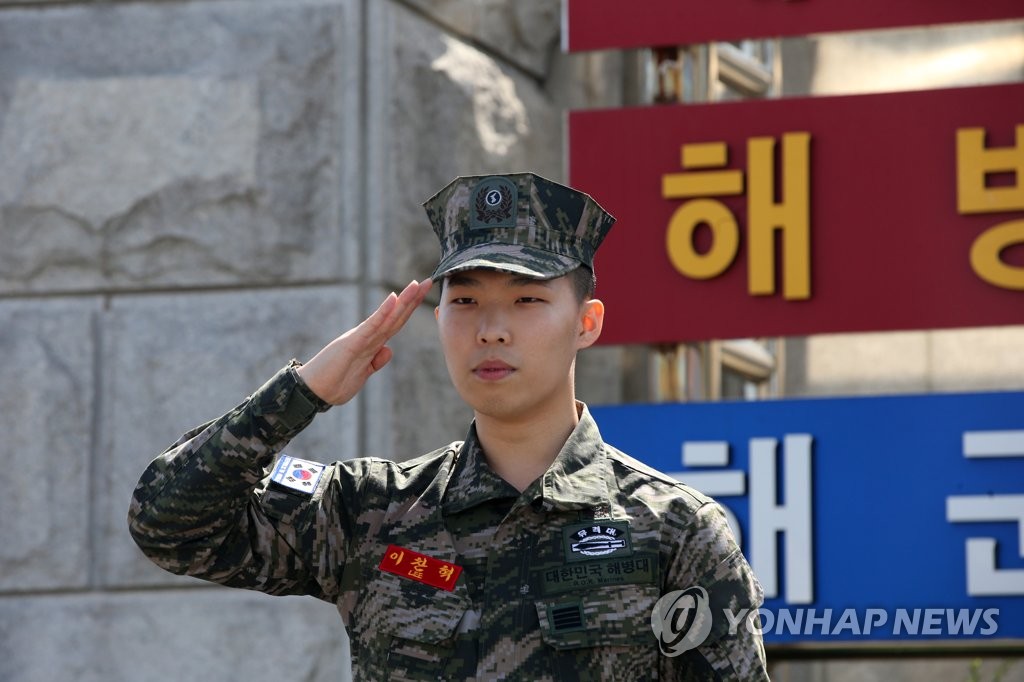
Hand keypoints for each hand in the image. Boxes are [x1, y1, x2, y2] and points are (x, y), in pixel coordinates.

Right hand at [297, 279, 432, 404]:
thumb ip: (375, 362)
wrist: (312, 392)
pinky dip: (383, 312)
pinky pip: (371, 326)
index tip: (423, 295)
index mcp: (371, 344)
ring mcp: (360, 338)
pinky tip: (393, 299)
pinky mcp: (351, 343)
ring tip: (414, 285)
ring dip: (402, 301)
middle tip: (427, 282)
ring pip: (386, 317)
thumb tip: (388, 350)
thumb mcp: (362, 374)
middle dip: (411, 300)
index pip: (395, 324)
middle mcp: (367, 337)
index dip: (409, 310)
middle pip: (394, 316)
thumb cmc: (334, 383)